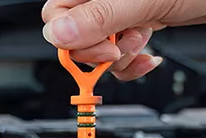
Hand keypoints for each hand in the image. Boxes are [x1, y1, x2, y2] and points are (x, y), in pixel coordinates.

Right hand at [42, 0, 205, 79]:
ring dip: (120, 58)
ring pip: (98, 49)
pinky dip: (133, 63)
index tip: (105, 49)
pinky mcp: (141, 22)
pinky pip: (121, 53)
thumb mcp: (144, 0)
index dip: (74, 40)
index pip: (56, 17)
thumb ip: (100, 17)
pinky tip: (149, 58)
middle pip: (74, 36)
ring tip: (144, 42)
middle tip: (126, 45)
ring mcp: (122, 10)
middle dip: (99, 51)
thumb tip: (59, 35)